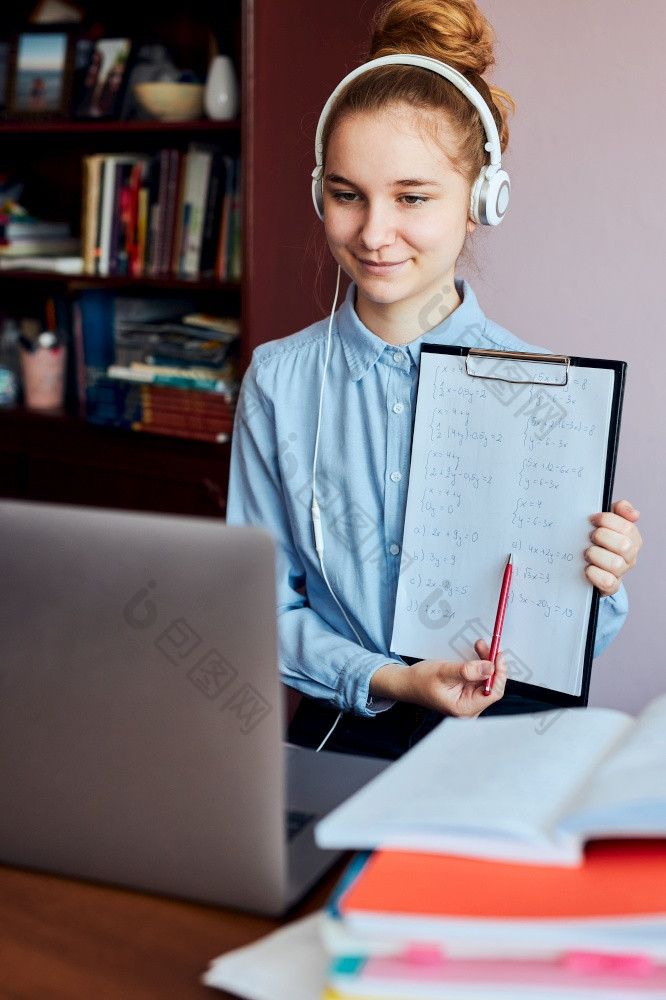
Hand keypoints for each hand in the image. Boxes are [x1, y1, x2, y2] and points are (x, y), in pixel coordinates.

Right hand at [369, 640, 506, 717]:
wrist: (407, 683)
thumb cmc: (421, 680)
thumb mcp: (444, 672)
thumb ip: (467, 671)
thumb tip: (490, 668)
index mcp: (465, 708)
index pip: (492, 693)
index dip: (499, 674)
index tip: (498, 656)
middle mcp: (469, 708)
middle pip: (491, 685)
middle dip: (491, 664)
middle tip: (487, 646)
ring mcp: (468, 701)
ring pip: (486, 680)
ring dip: (485, 662)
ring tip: (479, 646)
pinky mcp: (467, 694)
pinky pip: (479, 678)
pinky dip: (479, 665)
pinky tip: (477, 654)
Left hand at [586, 499, 641, 596]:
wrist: (584, 563)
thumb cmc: (596, 538)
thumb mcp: (606, 520)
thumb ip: (619, 510)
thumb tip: (633, 514)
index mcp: (632, 538)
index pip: (627, 527)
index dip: (606, 520)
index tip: (591, 519)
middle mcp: (630, 556)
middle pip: (624, 545)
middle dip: (601, 537)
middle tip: (589, 537)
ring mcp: (621, 572)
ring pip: (616, 564)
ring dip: (596, 555)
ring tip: (586, 553)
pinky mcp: (610, 587)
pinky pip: (607, 582)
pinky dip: (594, 574)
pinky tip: (586, 568)